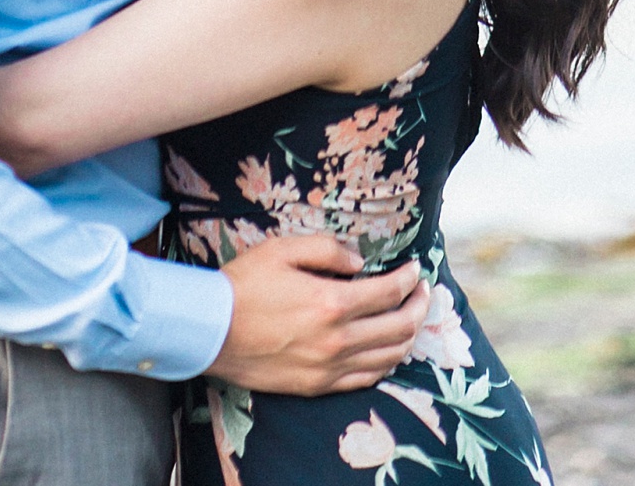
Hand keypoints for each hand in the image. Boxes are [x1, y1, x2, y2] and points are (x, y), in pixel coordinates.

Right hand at [207, 234, 427, 395]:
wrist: (211, 330)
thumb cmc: (242, 285)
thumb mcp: (280, 250)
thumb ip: (326, 250)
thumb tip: (359, 262)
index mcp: (332, 302)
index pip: (389, 292)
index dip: (409, 280)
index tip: (415, 270)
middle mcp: (338, 339)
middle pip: (399, 327)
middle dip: (419, 307)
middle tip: (423, 293)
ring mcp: (331, 367)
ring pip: (390, 356)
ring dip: (409, 336)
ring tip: (410, 319)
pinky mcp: (319, 384)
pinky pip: (368, 378)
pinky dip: (386, 363)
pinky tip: (387, 350)